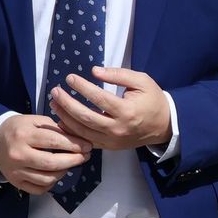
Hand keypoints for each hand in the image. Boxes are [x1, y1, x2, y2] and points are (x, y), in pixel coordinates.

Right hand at [0, 113, 91, 193]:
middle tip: (85, 156)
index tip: (88, 146)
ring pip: (47, 178)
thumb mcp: (37, 121)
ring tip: (71, 164)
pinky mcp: (15, 182)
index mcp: (24, 135)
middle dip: (74, 160)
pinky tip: (56, 174)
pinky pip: (38, 189)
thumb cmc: (20, 128)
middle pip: (52, 163)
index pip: (54, 142)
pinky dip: (51, 183)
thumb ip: (57, 129)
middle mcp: (18, 155)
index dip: (75, 144)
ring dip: (65, 172)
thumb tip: (80, 139)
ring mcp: (15, 171)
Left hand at [49, 68, 171, 150]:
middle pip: (85, 116)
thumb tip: (94, 71)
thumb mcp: (142, 81)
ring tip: (54, 103)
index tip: (70, 78)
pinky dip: (71, 131)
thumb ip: (119, 74)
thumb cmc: (153, 100)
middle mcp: (118, 128)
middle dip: (66, 103)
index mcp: (127, 111)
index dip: (82, 87)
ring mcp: (112, 140)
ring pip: (82, 130)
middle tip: (55, 91)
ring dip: (64, 116)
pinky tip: (62, 120)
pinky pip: (85, 140)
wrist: (164, 125)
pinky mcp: (109, 146)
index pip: (98, 98)